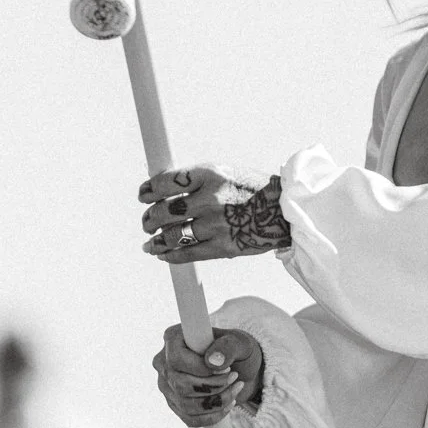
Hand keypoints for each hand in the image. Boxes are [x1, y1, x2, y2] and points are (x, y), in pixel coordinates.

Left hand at [137, 165, 291, 262]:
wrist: (284, 210)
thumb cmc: (252, 189)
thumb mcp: (224, 172)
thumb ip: (195, 180)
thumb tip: (162, 188)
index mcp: (210, 174)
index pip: (166, 182)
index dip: (148, 190)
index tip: (143, 195)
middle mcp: (211, 199)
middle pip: (164, 211)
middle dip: (149, 219)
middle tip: (146, 222)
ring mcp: (216, 225)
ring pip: (172, 235)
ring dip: (156, 240)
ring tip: (150, 242)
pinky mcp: (223, 247)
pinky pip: (188, 254)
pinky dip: (171, 255)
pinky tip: (164, 254)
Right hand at [151, 324, 264, 427]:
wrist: (239, 367)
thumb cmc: (235, 349)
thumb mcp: (239, 342)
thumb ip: (228, 347)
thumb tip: (212, 362)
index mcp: (173, 338)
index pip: (176, 359)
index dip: (200, 369)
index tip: (226, 368)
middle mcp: (164, 362)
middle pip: (181, 384)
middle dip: (213, 386)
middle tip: (234, 378)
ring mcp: (167, 384)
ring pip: (185, 403)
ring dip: (216, 402)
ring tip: (235, 390)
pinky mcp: (174, 403)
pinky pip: (189, 418)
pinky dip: (212, 416)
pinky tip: (228, 404)